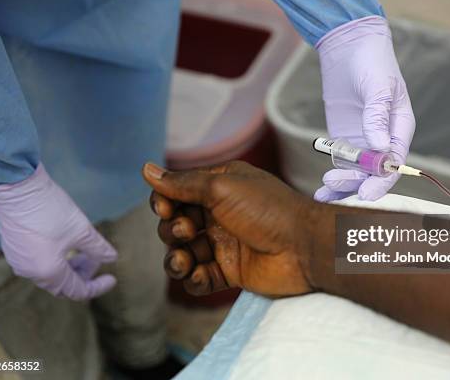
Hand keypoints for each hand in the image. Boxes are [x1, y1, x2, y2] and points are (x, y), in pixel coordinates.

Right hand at [0, 164, 116, 299]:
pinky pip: (38, 262)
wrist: (17, 187)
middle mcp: (30, 272)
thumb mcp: (82, 230)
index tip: (112, 278)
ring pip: (50, 273)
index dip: (97, 286)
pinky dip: (55, 259)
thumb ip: (98, 248)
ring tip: (83, 248)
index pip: (77, 291)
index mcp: (48, 272)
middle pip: (63, 284)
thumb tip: (112, 258)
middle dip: (83, 273)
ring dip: (69, 265)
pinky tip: (65, 242)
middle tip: (97, 257)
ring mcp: (19, 261)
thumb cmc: (51, 211)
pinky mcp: (14, 248)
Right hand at [142, 161, 314, 296]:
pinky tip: (200, 275)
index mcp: (219, 188)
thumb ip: (183, 183)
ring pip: (184, 254)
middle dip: (172, 230)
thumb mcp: (222, 187)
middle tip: (187, 231)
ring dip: (176, 260)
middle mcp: (219, 215)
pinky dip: (194, 279)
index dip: (164, 202)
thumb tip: (146, 170)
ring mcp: (224, 244)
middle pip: (176, 225)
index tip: (165, 209)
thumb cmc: (267, 209)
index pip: (177, 193)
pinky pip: (200, 278)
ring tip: (183, 262)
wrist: (304, 247)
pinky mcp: (230, 272)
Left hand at [315, 16, 414, 201]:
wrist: (349, 46)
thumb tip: (378, 146)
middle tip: (334, 186)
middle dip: (356, 184)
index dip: (382, 180)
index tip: (366, 193)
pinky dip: (333, 181)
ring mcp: (363, 142)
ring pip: (356, 174)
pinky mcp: (344, 140)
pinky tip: (321, 194)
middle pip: (374, 173)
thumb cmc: (372, 61)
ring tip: (323, 193)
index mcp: (400, 128)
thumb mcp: (377, 86)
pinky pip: (341, 165)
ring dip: (342, 187)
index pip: (394, 162)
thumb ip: (377, 116)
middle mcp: (383, 140)